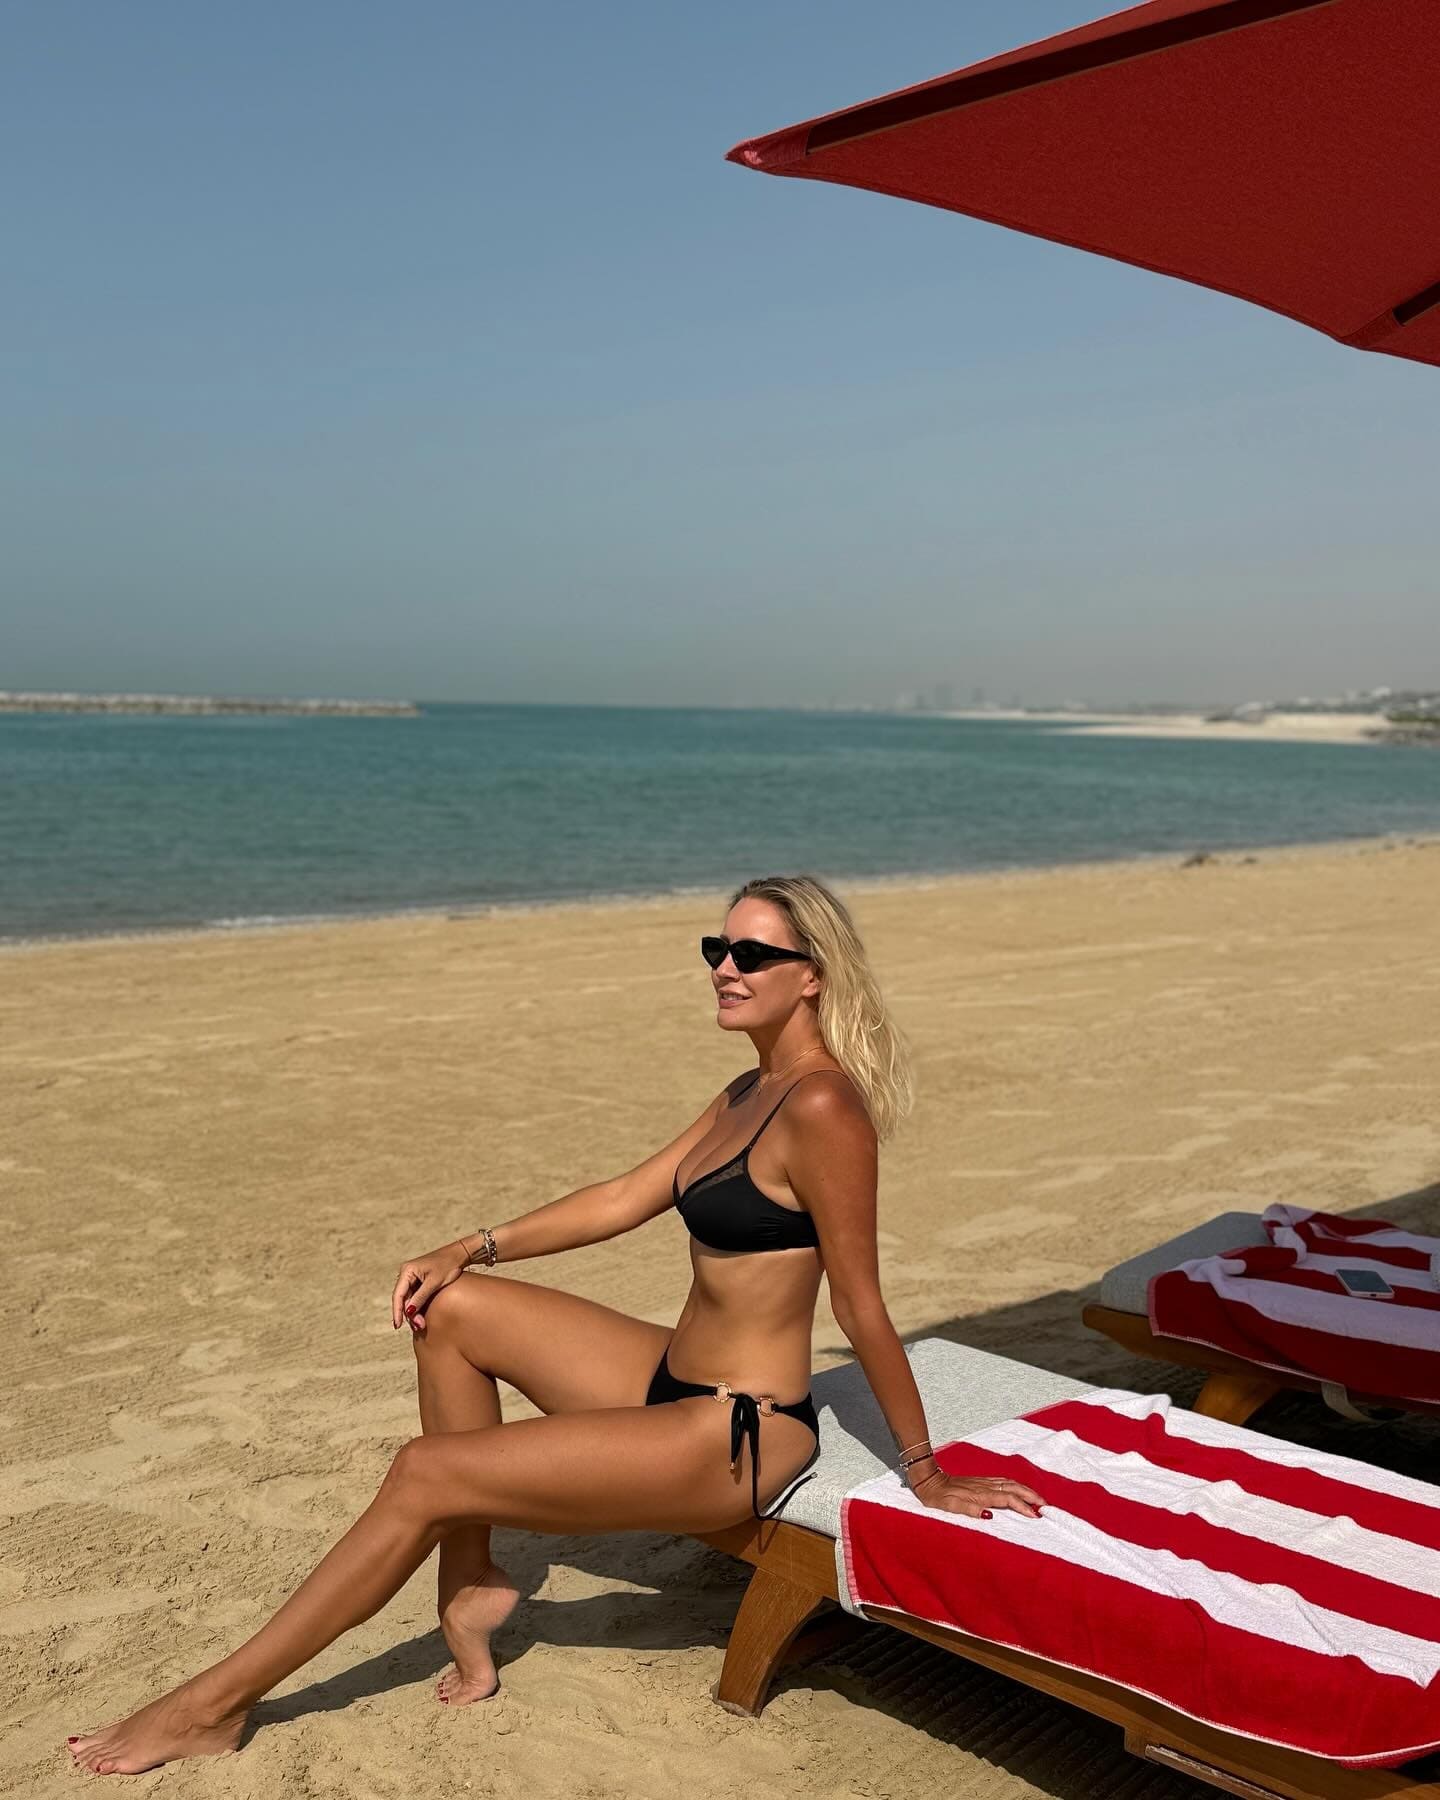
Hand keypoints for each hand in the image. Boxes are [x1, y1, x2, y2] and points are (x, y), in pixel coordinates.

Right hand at [391, 1241, 470, 1333]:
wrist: (459, 1254)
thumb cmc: (448, 1265)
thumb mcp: (434, 1282)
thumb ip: (420, 1297)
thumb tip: (408, 1312)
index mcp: (407, 1270)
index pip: (398, 1294)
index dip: (397, 1311)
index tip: (397, 1325)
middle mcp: (406, 1273)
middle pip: (403, 1298)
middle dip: (409, 1314)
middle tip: (418, 1327)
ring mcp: (412, 1277)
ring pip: (408, 1299)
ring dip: (413, 1312)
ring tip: (421, 1325)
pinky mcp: (419, 1281)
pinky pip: (414, 1296)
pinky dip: (417, 1306)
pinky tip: (421, 1317)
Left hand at [909, 1466, 1043, 1519]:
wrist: (929, 1481)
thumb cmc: (938, 1498)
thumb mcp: (949, 1507)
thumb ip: (968, 1510)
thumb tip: (989, 1515)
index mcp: (980, 1494)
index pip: (1008, 1500)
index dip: (1023, 1507)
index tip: (1035, 1516)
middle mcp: (985, 1486)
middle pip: (1014, 1489)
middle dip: (1031, 1496)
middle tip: (1046, 1506)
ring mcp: (984, 1482)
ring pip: (1010, 1483)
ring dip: (1026, 1490)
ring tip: (1038, 1499)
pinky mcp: (981, 1481)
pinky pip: (1003, 1481)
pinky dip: (1015, 1485)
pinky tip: (1019, 1489)